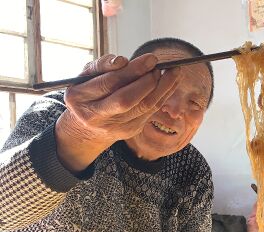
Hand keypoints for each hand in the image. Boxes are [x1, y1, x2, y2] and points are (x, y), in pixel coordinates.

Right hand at [55, 54, 181, 171]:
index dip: (132, 70)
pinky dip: (163, 95)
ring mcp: (114, 127)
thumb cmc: (88, 93)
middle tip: (159, 66)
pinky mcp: (131, 130)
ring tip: (174, 72)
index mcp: (79, 98)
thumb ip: (101, 66)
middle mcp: (95, 116)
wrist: (86, 127)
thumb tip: (122, 61)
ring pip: (144, 107)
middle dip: (147, 81)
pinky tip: (171, 83)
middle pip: (127, 99)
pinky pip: (151, 111)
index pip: (109, 83)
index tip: (150, 58)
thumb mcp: (85, 76)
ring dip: (163, 88)